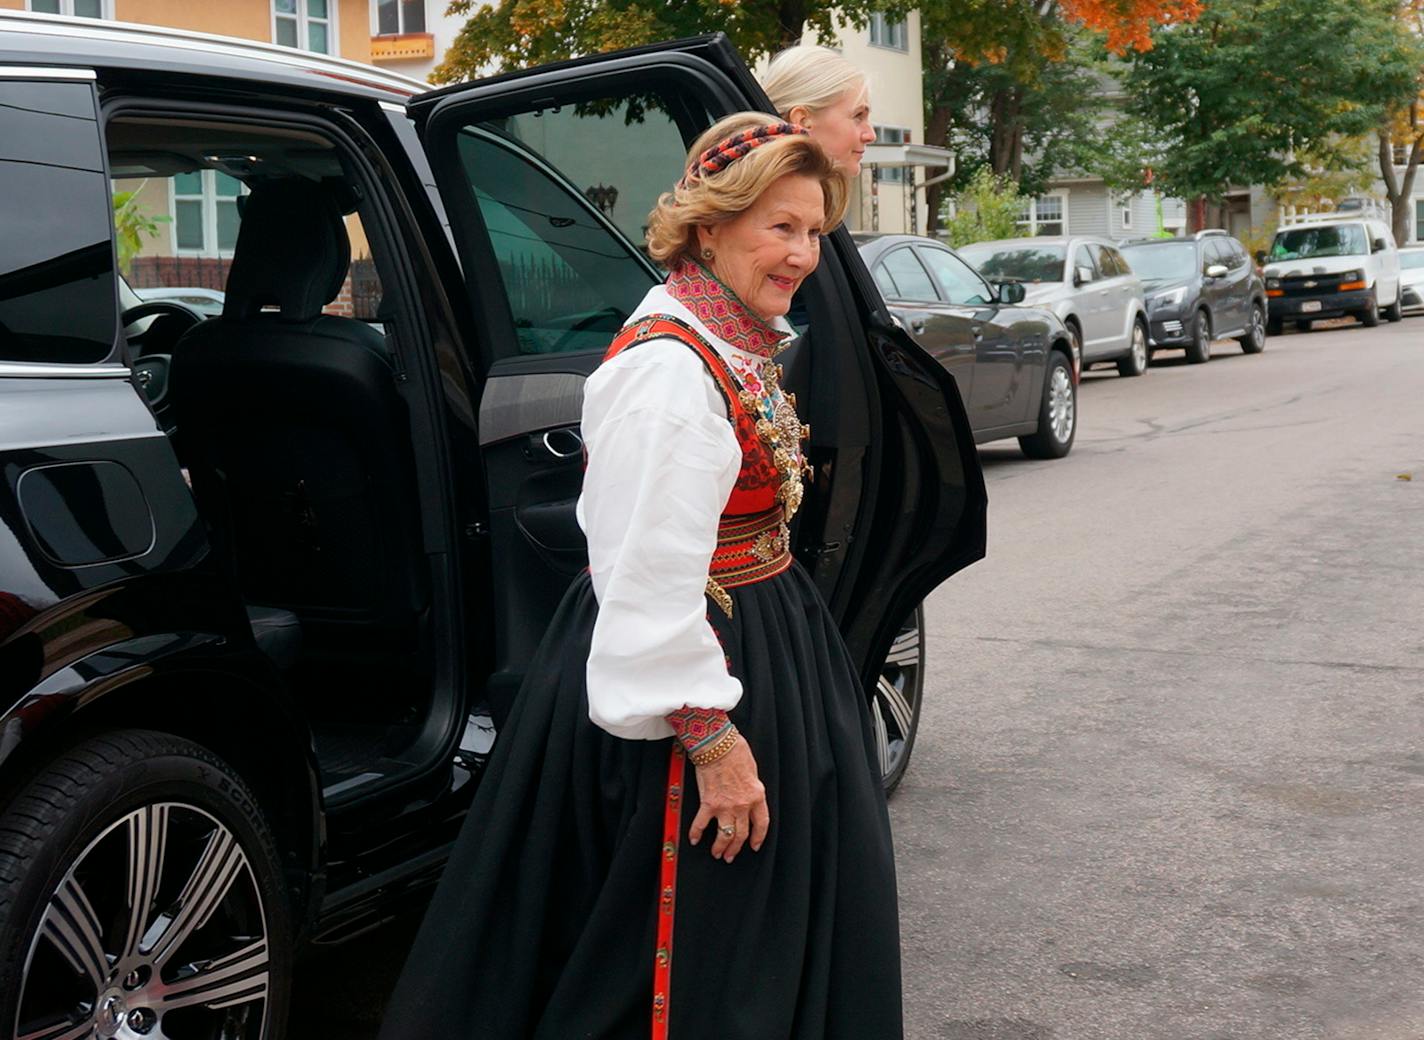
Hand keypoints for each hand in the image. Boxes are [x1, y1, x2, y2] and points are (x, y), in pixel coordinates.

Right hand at [688, 737, 769, 862]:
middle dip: (736, 848)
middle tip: (731, 855)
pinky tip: (694, 840)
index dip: (758, 837)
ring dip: (720, 847)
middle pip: (741, 834)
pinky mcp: (708, 803)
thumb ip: (752, 787)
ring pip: (725, 835)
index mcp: (757, 796)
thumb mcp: (753, 771)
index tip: (754, 845)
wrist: (718, 744)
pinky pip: (701, 824)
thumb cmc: (735, 751)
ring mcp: (725, 806)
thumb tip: (749, 795)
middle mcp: (743, 805)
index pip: (762, 823)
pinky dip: (696, 833)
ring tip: (717, 853)